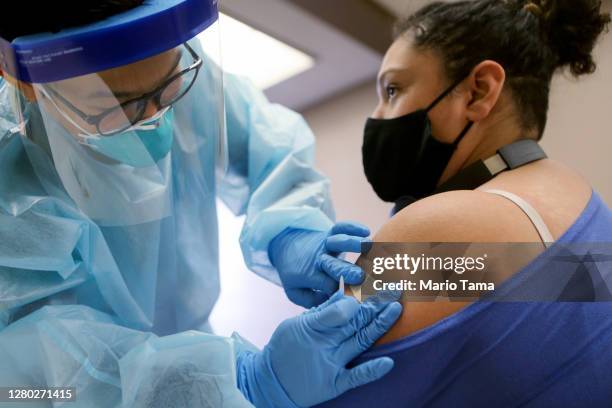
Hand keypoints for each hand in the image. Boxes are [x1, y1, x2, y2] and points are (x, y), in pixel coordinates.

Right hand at [237, 292, 402, 406]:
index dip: (358, 298)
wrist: (270, 382)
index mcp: (312, 326)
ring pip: (361, 341)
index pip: (339, 309)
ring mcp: (331, 363)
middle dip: (376, 304)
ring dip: (380, 325)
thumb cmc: (284, 348)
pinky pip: (357, 376)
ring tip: (396, 309)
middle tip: (394, 290)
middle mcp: (324, 343)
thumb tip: (342, 294)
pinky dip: (373, 370)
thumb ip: (320, 312)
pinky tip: (389, 362)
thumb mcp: (295, 324)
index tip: (374, 285)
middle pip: (356, 321)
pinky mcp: (335, 383)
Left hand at [269, 222, 371, 307]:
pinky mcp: (329, 233)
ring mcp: (324, 244)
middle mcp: (318, 259)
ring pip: (338, 241)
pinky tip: (366, 230)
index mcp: (309, 275)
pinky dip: (352, 226)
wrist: (285, 246)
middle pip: (333, 264)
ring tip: (368, 245)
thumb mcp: (294, 292)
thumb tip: (332, 301)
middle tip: (361, 276)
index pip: (328, 285)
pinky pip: (340, 227)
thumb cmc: (295, 273)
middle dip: (347, 270)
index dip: (341, 290)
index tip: (354, 297)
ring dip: (353, 243)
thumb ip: (311, 300)